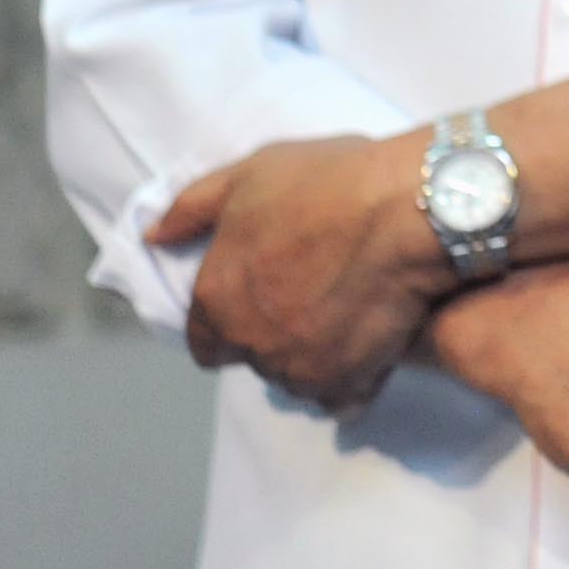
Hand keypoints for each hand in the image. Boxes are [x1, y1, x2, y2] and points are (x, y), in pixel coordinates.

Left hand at [151, 130, 449, 411]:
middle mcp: (249, 342)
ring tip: (348, 316)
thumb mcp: (253, 172)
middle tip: (314, 297)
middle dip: (275, 335)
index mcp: (217, 297)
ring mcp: (298, 367)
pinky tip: (370, 344)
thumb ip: (193, 206)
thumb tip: (153, 236)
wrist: (414, 208)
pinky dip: (352, 377)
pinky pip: (340, 395)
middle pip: (253, 358)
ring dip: (312, 357)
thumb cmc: (331, 183)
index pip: (205, 341)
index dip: (231, 321)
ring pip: (295, 378)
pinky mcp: (348, 380)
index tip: (264, 298)